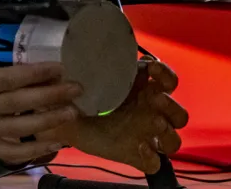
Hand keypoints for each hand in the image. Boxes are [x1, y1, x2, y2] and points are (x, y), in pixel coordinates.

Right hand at [0, 28, 82, 164]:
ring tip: (71, 112)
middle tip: (76, 88)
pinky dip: (35, 150)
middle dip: (52, 95)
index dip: (37, 73)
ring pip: (22, 128)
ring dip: (50, 120)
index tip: (59, 67)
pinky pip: (12, 152)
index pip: (10, 78)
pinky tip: (54, 142)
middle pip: (22, 102)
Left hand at [38, 58, 188, 173]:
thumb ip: (67, 78)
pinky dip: (150, 157)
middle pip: (178, 114)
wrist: (67, 123)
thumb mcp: (73, 85)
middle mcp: (148, 111)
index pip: (167, 79)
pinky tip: (138, 148)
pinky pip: (154, 162)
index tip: (151, 68)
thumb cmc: (77, 98)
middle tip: (155, 100)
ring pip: (172, 139)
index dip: (164, 73)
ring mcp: (144, 134)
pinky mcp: (135, 155)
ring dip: (166, 132)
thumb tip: (52, 72)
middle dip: (171, 107)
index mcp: (140, 88)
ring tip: (151, 123)